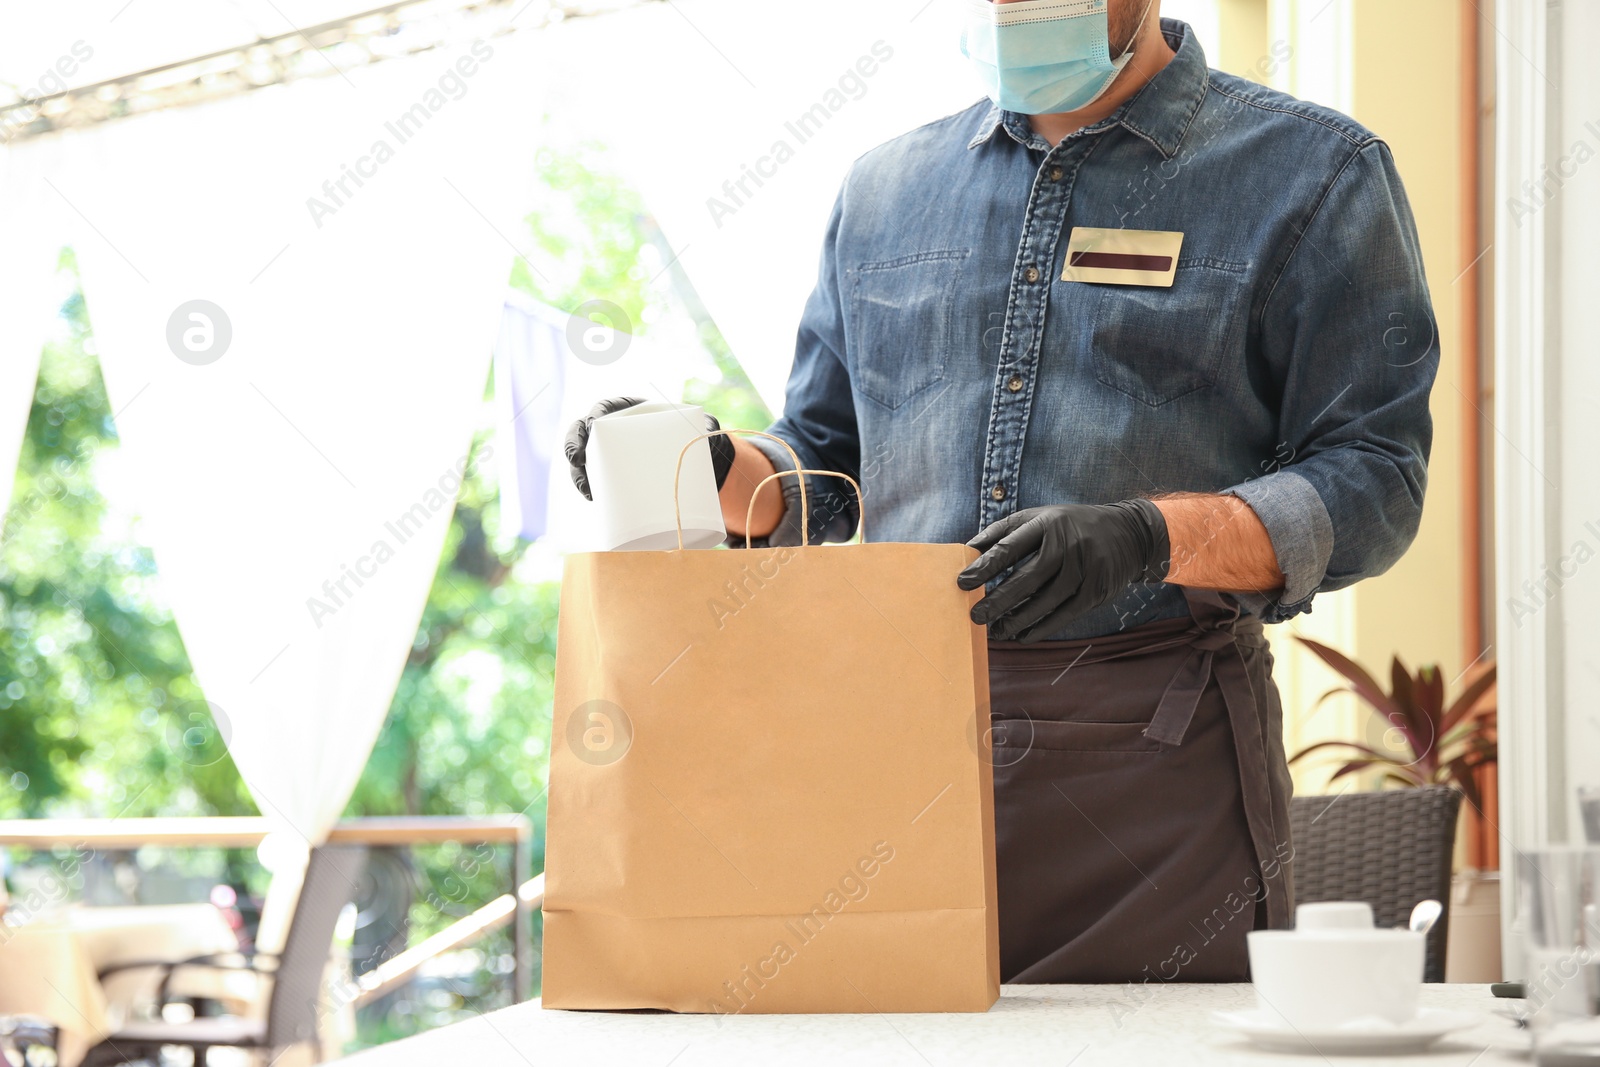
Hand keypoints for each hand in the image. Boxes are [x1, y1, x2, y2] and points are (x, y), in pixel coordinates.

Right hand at [564, 397, 735, 500]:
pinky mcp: (616, 475)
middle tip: (578, 462)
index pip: (601, 410)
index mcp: (627, 411)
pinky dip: (592, 489)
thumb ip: (703, 423)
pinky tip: (593, 498)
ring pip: (586, 461)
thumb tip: (710, 428)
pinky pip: (597, 480)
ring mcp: (612, 454)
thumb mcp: (696, 424)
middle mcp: (614, 432)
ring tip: (587, 490)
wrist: (693, 458)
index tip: (590, 426)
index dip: (590, 418)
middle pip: (584, 436)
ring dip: (579, 474)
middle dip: (574, 447)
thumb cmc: (690, 433)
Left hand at [956, 500, 1169, 641]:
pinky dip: (1042, 627)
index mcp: (1047, 523)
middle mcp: (1067, 544)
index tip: (963, 583)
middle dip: (998, 600)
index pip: (1010, 547)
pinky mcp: (1097, 589)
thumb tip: (968, 550)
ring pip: (1045, 601)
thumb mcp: (1041, 517)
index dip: (985, 566)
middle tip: (975, 616)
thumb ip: (1004, 530)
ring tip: (995, 631)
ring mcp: (1085, 568)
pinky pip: (1065, 614)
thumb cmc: (1071, 526)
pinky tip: (1023, 635)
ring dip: (1017, 620)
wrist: (1129, 533)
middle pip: (1027, 578)